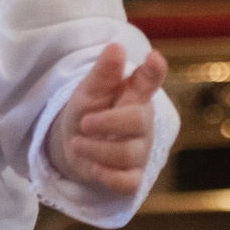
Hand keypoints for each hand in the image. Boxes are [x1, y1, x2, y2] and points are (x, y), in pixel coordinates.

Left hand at [45, 43, 169, 194]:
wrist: (75, 146)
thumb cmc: (88, 111)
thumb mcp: (89, 90)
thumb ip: (104, 73)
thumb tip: (115, 47)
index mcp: (134, 94)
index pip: (150, 80)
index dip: (154, 71)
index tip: (153, 58)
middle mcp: (143, 122)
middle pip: (138, 121)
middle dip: (106, 123)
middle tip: (84, 124)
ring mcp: (140, 150)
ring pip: (128, 154)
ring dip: (95, 150)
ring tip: (77, 143)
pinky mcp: (133, 175)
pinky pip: (128, 182)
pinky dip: (108, 177)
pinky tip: (95, 168)